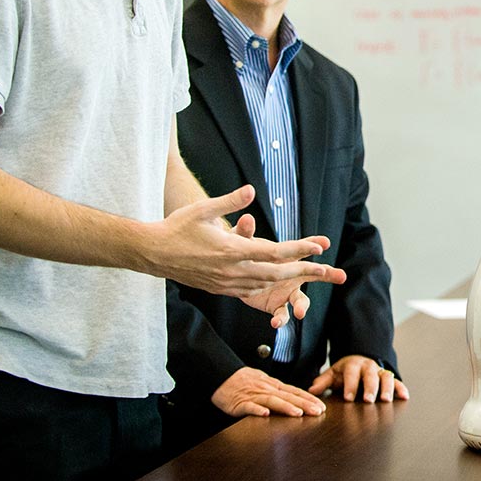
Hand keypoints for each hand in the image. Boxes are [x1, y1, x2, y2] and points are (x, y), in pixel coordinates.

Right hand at [151, 186, 346, 321]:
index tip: (319, 247)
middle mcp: (231, 270)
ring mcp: (225, 283)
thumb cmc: (177, 227)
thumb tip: (251, 190)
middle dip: (304, 272)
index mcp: (231, 251)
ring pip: (265, 284)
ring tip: (309, 275)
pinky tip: (278, 282)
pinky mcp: (219, 288)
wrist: (152, 253)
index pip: (273, 251)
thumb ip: (230, 201)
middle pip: (276, 273)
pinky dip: (268, 285)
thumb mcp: (203, 209)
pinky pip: (250, 290)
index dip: (299, 250)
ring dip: (289, 280)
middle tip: (327, 270)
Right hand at [211, 366, 327, 417]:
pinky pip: (249, 407)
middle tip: (318, 411)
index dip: (309, 399)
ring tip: (298, 413)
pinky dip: (257, 410)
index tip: (322, 406)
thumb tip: (296, 398)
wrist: (221, 376)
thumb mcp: (264, 382)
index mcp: (273, 385)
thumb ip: (278, 390)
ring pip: (272, 400)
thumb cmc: (244, 381)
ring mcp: (253, 395)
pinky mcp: (239, 403)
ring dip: (286, 407)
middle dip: (305, 404)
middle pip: (288, 396)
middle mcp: (267, 389)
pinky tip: (266, 414)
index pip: (295, 392)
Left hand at [309, 355, 409, 402]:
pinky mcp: (388, 377)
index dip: (350, 385)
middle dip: (370, 388)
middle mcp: (368, 366)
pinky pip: (397, 381)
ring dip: (387, 388)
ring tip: (385, 400)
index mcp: (353, 365)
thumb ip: (323, 381)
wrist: (360, 361)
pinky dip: (401, 388)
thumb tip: (312, 390)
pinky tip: (404, 397)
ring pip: (386, 376)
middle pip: (370, 375)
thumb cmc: (345, 371)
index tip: (348, 398)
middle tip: (368, 400)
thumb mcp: (333, 373)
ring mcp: (380, 371)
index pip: (352, 373)